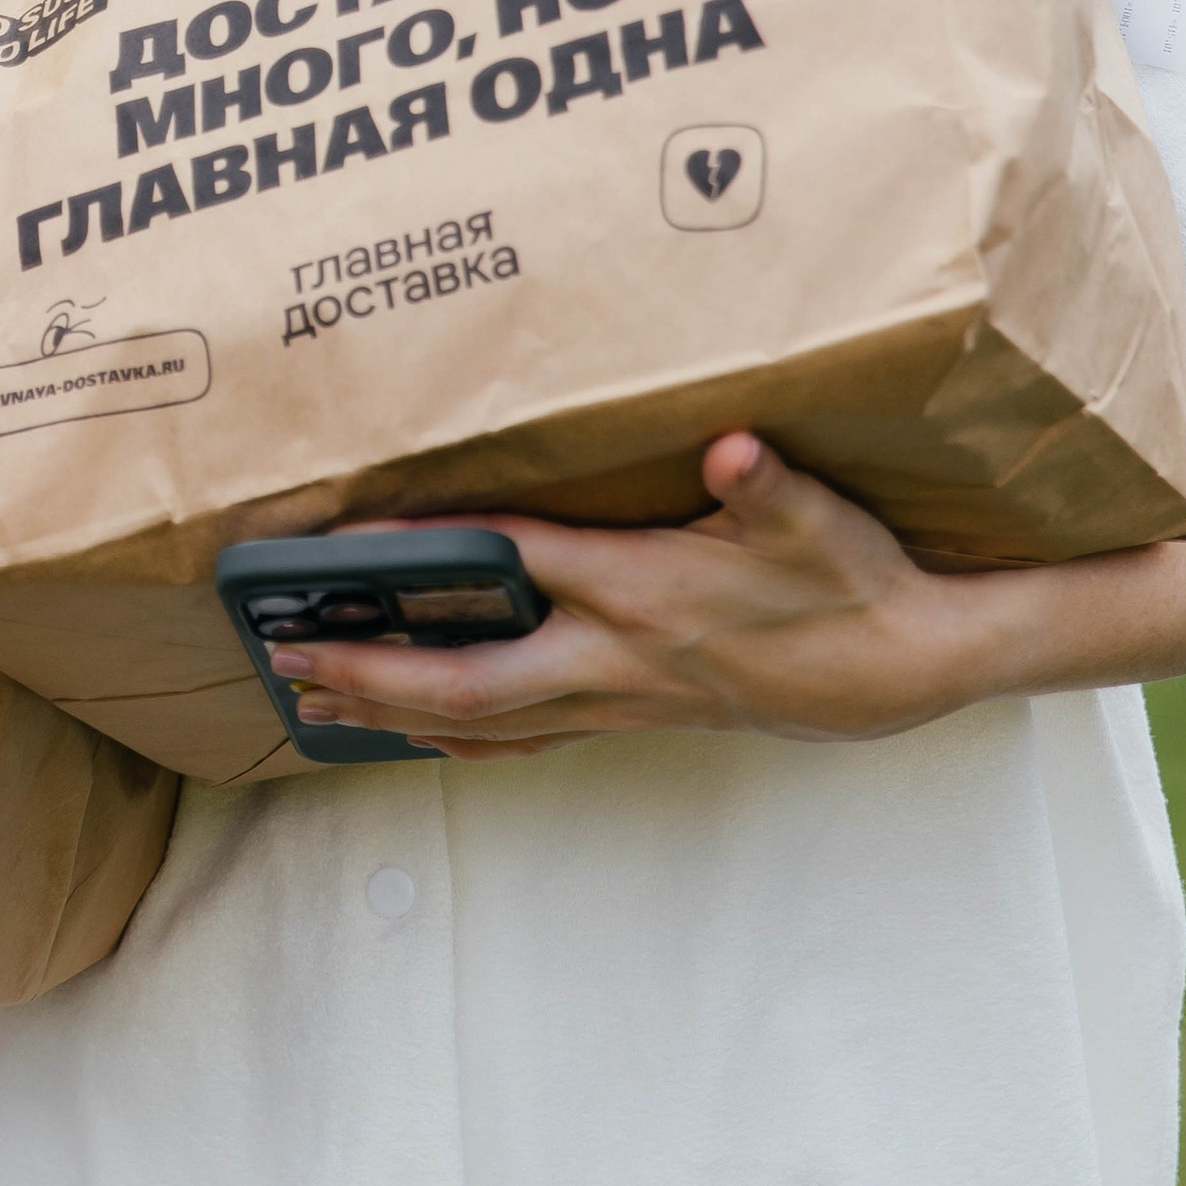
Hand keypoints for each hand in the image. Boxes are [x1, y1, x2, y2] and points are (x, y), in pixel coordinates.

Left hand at [272, 434, 994, 755]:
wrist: (903, 670)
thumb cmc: (853, 582)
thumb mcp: (820, 521)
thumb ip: (771, 484)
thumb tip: (736, 448)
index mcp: (644, 594)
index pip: (512, 565)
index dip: (426, 551)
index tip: (342, 546)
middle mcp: (616, 658)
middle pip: (467, 680)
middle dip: (368, 672)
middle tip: (283, 658)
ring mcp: (620, 698)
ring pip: (484, 721)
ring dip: (392, 713)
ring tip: (310, 704)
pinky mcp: (633, 716)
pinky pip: (524, 738)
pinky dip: (457, 737)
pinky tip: (414, 735)